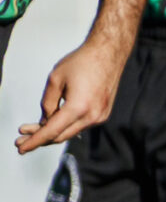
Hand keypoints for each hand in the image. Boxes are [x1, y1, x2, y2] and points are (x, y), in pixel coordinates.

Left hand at [17, 36, 122, 151]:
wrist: (108, 53)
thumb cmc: (83, 62)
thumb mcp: (55, 80)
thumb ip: (47, 103)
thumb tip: (45, 120)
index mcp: (78, 107)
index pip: (51, 131)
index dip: (34, 141)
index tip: (21, 147)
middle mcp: (92, 115)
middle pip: (61, 136)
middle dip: (40, 138)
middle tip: (21, 138)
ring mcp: (100, 116)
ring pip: (71, 132)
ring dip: (53, 132)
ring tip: (35, 127)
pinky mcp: (103, 113)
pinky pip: (81, 125)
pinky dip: (66, 126)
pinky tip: (55, 121)